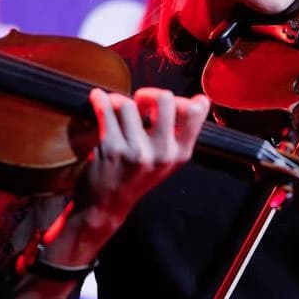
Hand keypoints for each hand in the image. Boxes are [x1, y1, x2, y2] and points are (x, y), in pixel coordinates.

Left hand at [81, 87, 207, 221]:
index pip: (194, 113)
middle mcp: (162, 153)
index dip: (179, 98)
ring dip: (117, 101)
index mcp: (180, 154)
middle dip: (148, 94)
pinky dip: (99, 100)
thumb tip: (201, 100)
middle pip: (164, 99)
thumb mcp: (168, 161)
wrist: (106, 204)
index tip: (164, 101)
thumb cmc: (136, 177)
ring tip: (114, 109)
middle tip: (138, 103)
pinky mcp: (112, 148)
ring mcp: (136, 151)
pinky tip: (97, 99)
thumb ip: (181, 133)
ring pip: (128, 104)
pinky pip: (106, 110)